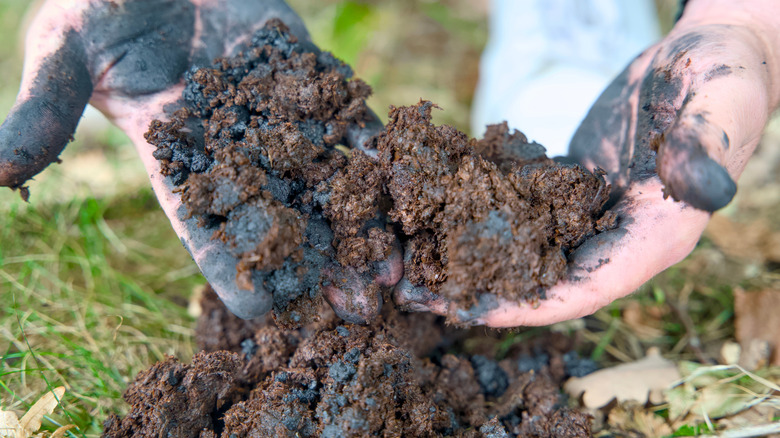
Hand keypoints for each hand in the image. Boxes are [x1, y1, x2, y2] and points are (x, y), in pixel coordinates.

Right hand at [0, 0, 400, 322]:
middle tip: (357, 306)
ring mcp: (276, 111)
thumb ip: (44, 109)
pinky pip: (347, 112)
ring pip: (324, 174)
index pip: (205, 225)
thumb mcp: (65, 48)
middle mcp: (234, 145)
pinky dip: (375, 142)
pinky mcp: (306, 74)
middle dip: (318, 260)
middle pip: (281, 215)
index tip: (267, 311)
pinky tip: (408, 176)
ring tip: (395, 262)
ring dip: (360, 216)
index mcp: (176, 156)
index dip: (233, 267)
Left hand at [394, 0, 779, 326]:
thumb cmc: (724, 77)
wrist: (709, 51)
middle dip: (477, 289)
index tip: (464, 312)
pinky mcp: (570, 186)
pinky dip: (477, 211)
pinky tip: (434, 207)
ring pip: (522, 247)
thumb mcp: (721, 107)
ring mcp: (591, 212)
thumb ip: (703, 150)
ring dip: (465, 254)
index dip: (523, 306)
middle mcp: (617, 236)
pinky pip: (519, 207)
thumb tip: (702, 191)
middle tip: (411, 290)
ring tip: (406, 254)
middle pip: (541, 280)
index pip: (583, 290)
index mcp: (653, 236)